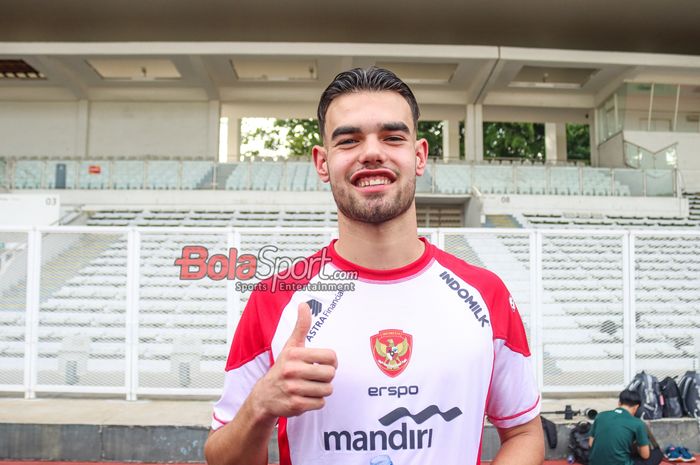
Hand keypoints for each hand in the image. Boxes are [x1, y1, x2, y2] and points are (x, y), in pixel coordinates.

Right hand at [251, 302, 336, 418]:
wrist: (264, 396)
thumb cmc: (282, 368)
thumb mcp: (291, 346)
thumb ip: (301, 326)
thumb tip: (304, 304)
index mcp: (294, 354)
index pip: (331, 356)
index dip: (332, 361)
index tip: (324, 364)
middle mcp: (292, 370)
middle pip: (331, 374)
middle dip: (326, 377)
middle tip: (315, 377)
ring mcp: (293, 388)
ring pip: (327, 390)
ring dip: (322, 390)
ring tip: (309, 387)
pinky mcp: (295, 405)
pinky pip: (320, 403)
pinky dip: (316, 401)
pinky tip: (305, 397)